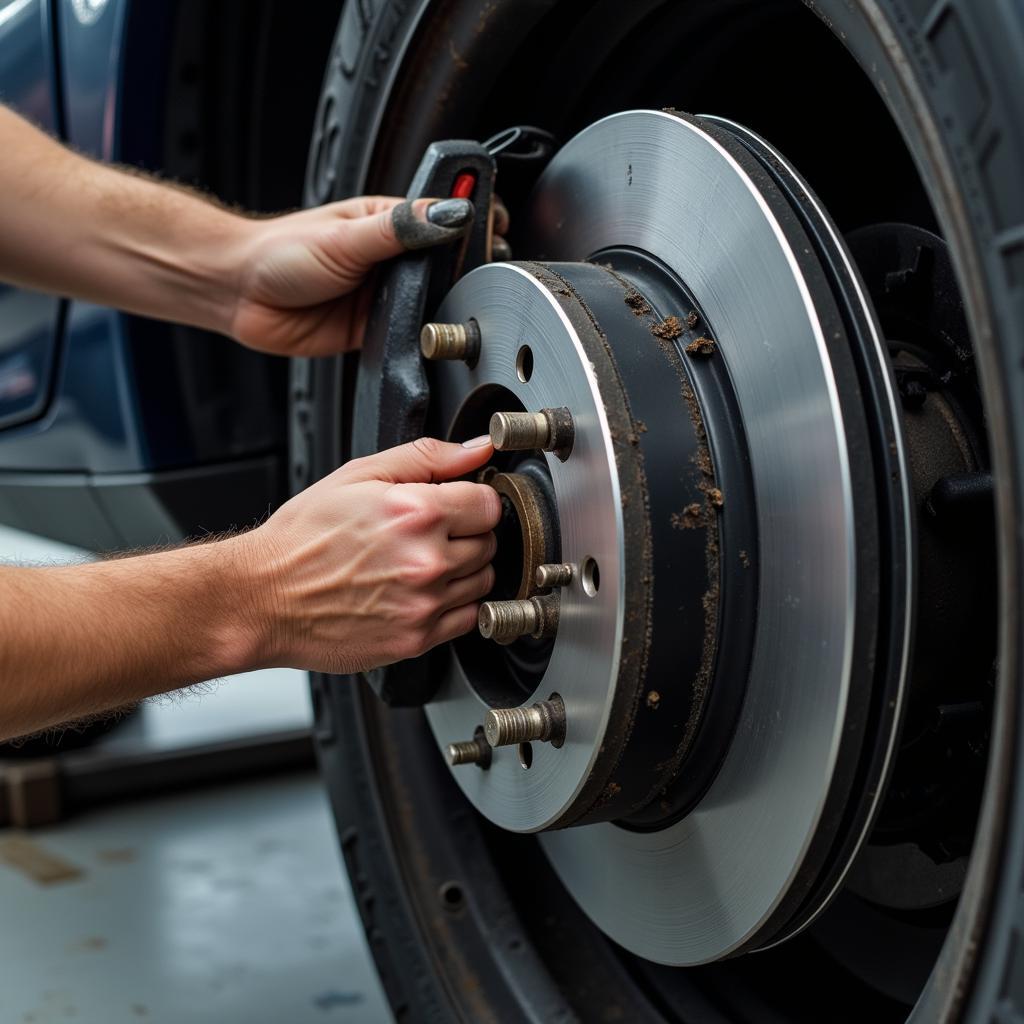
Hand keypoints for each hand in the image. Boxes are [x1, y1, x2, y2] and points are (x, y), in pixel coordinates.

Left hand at [228, 195, 507, 356]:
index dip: (478, 218)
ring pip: (436, 303)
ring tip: (463, 309)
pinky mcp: (377, 331)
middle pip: (450, 264)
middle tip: (487, 275)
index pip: (449, 215)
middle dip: (470, 269)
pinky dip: (424, 340)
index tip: (499, 225)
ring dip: (447, 307)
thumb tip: (451, 212)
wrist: (239, 295)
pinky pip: (412, 337)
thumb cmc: (279, 253)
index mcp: (392, 221)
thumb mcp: (346, 236)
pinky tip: (432, 338)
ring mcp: (387, 296)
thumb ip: (401, 227)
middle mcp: (394, 258)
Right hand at [246, 436, 499, 674]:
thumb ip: (428, 457)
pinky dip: (455, 604)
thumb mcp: (359, 475)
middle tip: (426, 533)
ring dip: (463, 569)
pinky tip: (422, 591)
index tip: (456, 503)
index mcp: (416, 513)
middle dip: (466, 533)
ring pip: (484, 580)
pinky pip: (469, 618)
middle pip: (489, 542)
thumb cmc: (303, 538)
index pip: (489, 503)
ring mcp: (424, 604)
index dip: (472, 499)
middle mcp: (427, 561)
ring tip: (420, 562)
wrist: (263, 598)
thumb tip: (479, 449)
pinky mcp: (417, 638)